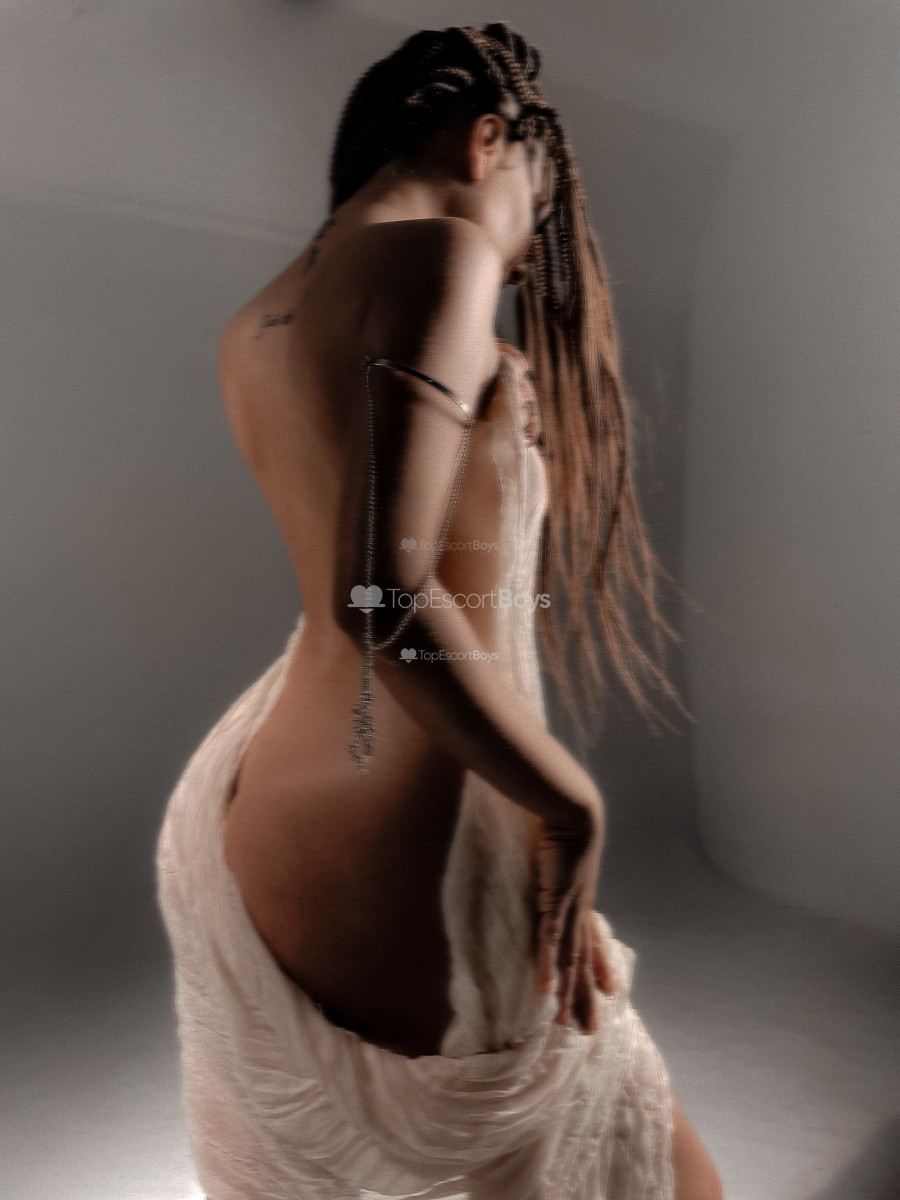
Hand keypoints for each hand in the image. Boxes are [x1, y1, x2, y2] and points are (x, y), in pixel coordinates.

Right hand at [532, 801, 616, 1031]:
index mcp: (582, 896)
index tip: (611, 991)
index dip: (601, 965)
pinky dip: (549, 967)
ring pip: (570, 960)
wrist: (572, 807)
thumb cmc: (563, 818)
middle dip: (587, 995)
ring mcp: (569, 907)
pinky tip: (546, 992)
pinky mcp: (553, 901)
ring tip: (569, 1024)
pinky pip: (550, 941)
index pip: (592, 938)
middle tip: (590, 1030)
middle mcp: (580, 907)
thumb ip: (554, 853)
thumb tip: (549, 847)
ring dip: (569, 993)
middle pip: (585, 960)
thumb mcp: (560, 843)